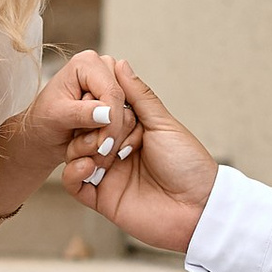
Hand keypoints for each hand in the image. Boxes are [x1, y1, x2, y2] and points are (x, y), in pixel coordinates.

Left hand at [18, 49, 136, 184]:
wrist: (43, 134)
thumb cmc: (43, 121)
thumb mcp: (56, 117)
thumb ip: (81, 114)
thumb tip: (107, 113)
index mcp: (86, 63)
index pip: (112, 92)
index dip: (112, 122)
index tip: (103, 146)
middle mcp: (104, 68)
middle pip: (124, 103)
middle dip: (110, 130)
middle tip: (92, 148)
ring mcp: (113, 84)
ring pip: (129, 114)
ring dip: (110, 135)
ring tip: (88, 143)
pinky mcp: (118, 101)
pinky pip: (129, 122)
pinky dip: (115, 138)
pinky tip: (98, 144)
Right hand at [63, 61, 220, 258]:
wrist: (197, 207)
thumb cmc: (188, 164)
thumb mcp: (162, 123)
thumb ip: (138, 96)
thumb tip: (120, 64)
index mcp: (131, 132)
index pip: (100, 111)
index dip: (99, 106)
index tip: (102, 102)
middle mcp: (115, 152)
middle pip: (83, 131)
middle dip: (90, 127)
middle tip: (108, 133)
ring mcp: (106, 175)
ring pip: (74, 155)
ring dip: (82, 147)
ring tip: (102, 150)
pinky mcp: (101, 199)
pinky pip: (73, 184)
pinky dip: (73, 172)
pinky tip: (90, 166)